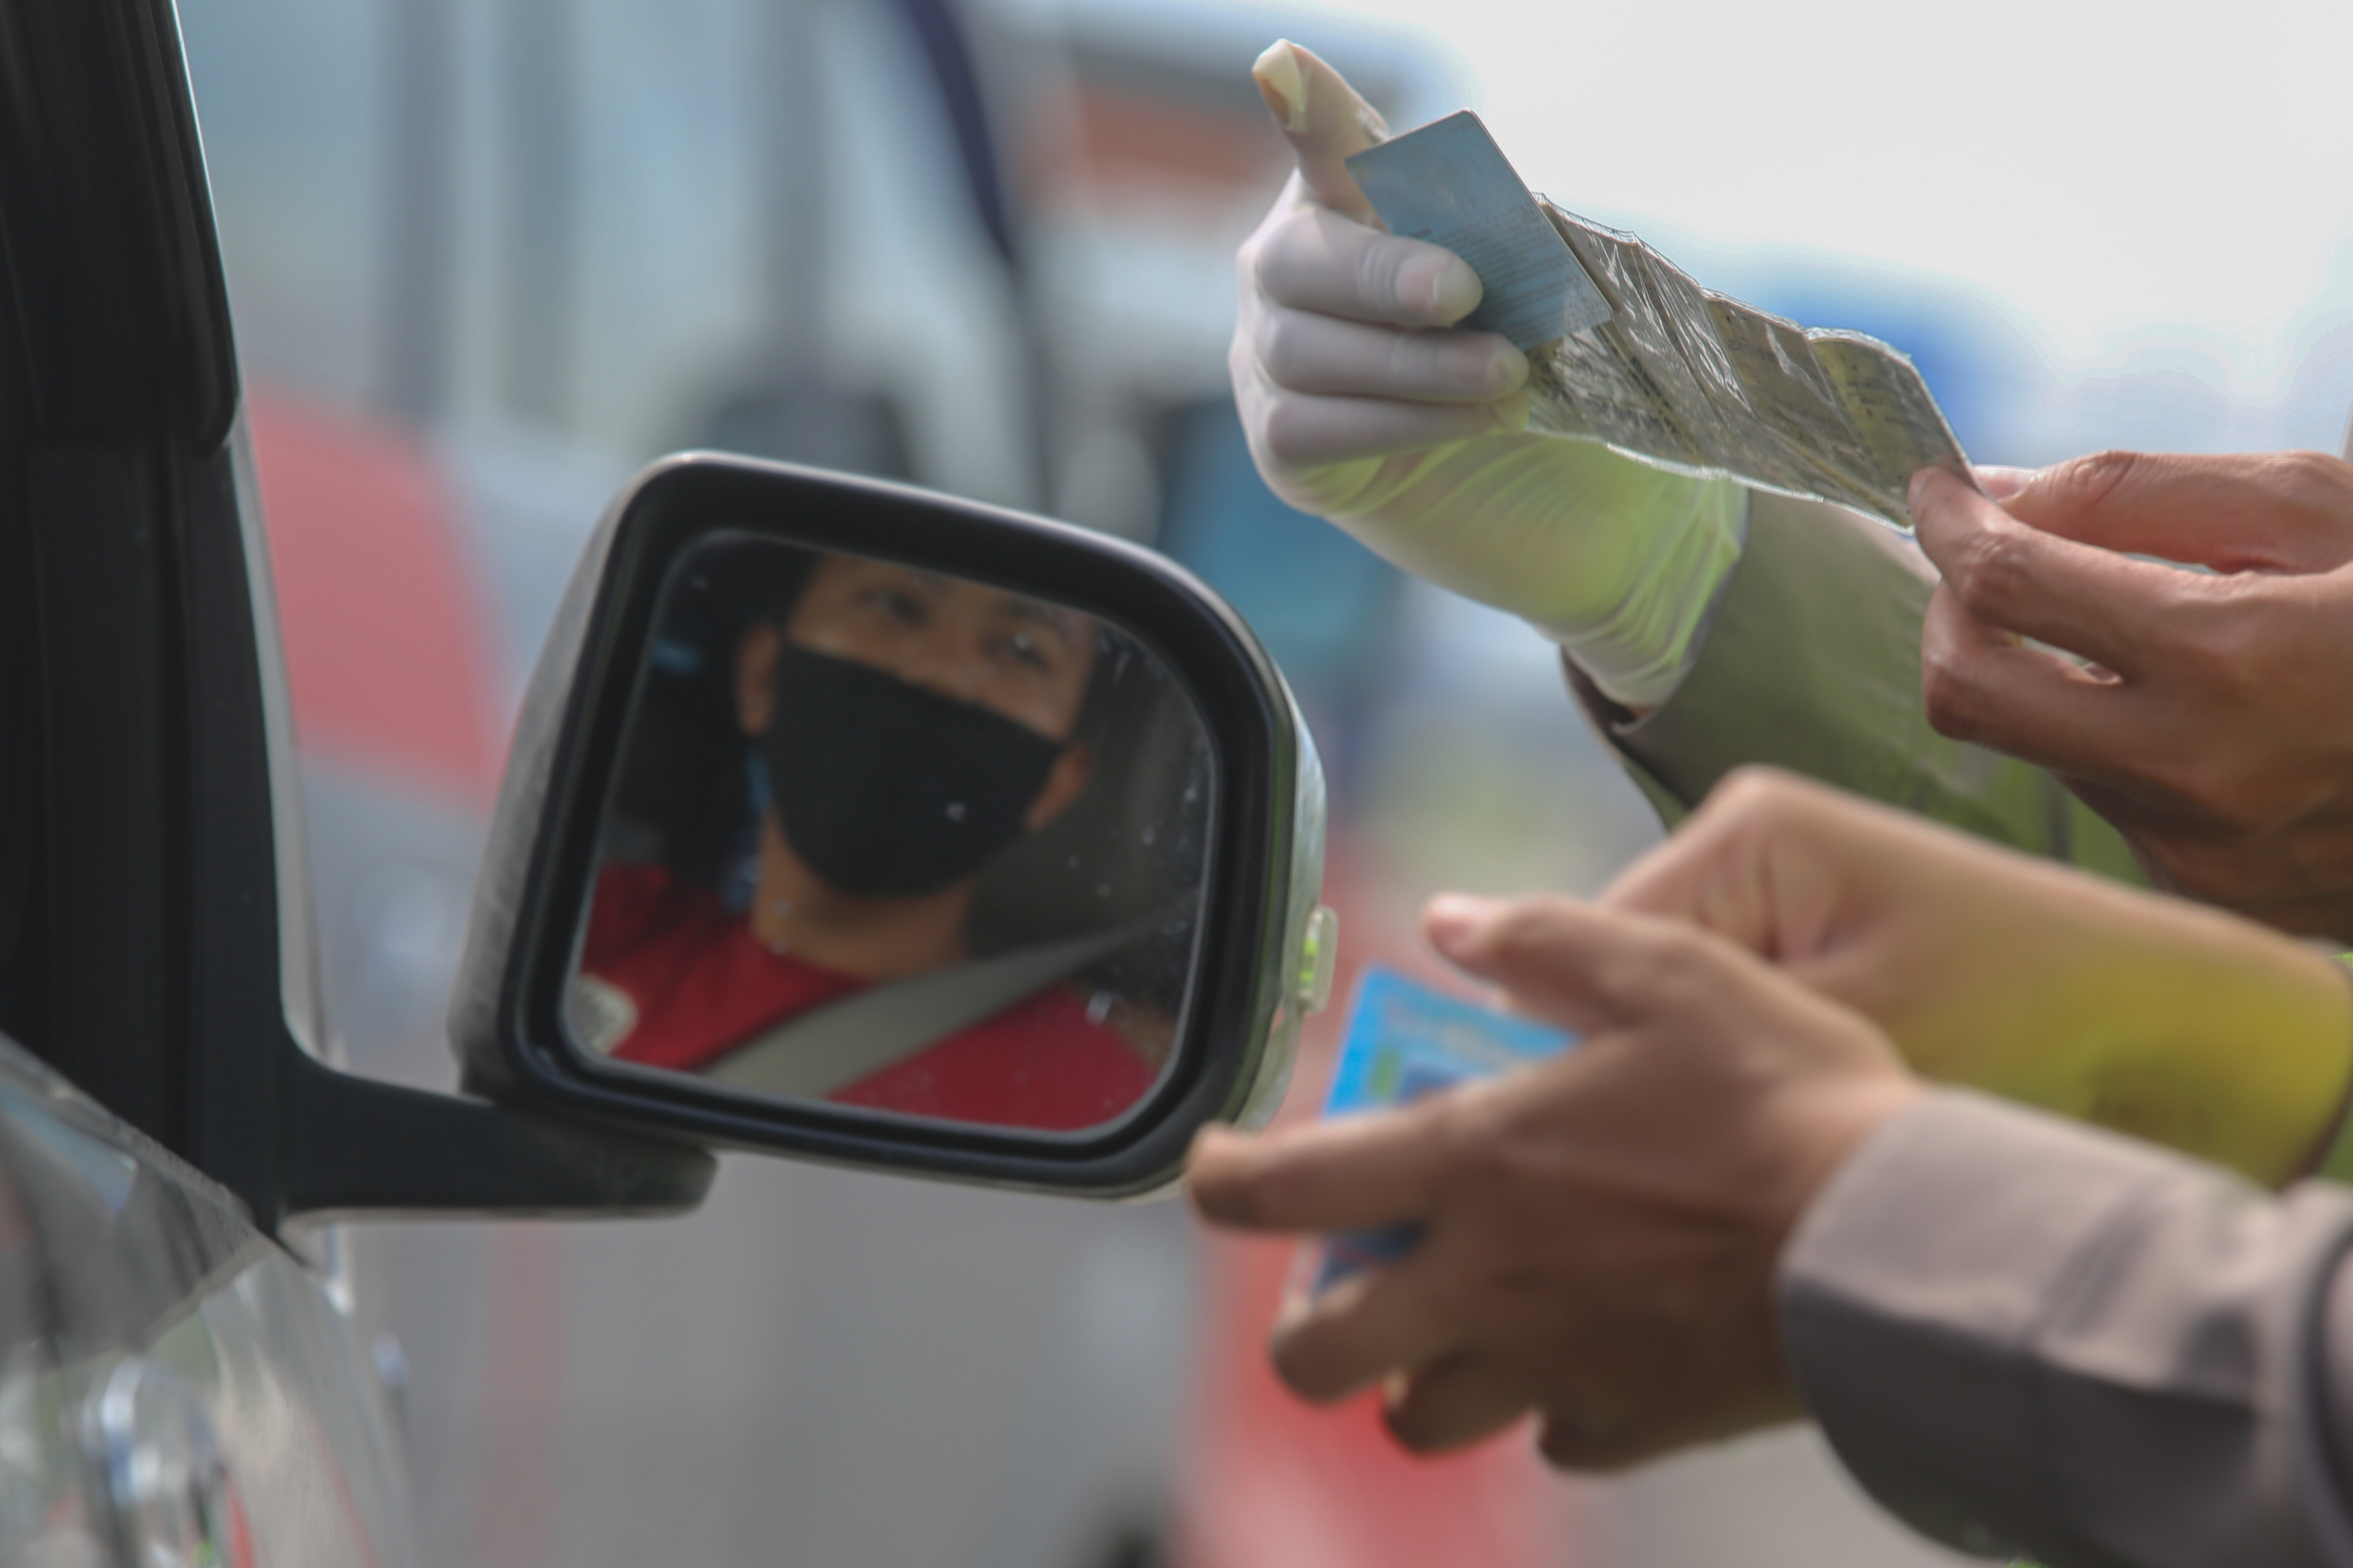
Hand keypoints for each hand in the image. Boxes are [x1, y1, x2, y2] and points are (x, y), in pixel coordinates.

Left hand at [1188, 897, 1919, 1466]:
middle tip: (1353, 1276)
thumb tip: (1454, 921)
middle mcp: (1486, 1282)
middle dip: (1307, 1326)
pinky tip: (1586, 1350)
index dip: (1216, 1182)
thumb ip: (1544, 941)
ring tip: (1461, 1322)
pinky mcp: (1627, 1424)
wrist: (1897, 1241)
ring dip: (1416, 1376)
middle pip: (1316, 1356)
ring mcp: (1549, 1367)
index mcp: (1474, 1165)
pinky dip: (1547, 1403)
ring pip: (1417, 1421)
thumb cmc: (1785, 1098)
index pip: (1282, 1191)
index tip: (1215, 1169)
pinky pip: (1548, 1436)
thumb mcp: (1668, 970)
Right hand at [1231, 42, 1743, 706]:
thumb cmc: (1539, 364)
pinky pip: (1316, 426)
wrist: (1554, 495)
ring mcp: (1270, 361)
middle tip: (1462, 292)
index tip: (1281, 64)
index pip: (1324, 145)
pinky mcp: (1283, 447)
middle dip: (1382, 274)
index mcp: (1349, 204)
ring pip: (1308, 352)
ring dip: (1415, 364)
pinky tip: (1472, 423)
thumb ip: (1503, 249)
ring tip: (1505, 377)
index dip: (1307, 108)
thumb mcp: (1534, 288)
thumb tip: (1505, 236)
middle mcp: (1288, 274)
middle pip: (1302, 260)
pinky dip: (1400, 422)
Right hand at [1604, 768, 2352, 1184]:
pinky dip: (1741, 1073)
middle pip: (1625, 976)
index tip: (1609, 1150)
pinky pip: (1724, 1009)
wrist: (2163, 1028)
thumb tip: (1519, 1068)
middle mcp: (1743, 833)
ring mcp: (1776, 879)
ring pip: (1669, 1003)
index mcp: (1744, 831)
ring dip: (1695, 1078)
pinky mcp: (1808, 929)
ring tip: (1760, 1134)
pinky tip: (1786, 1117)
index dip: (1586, 1063)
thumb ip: (1679, 1049)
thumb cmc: (2014, 1021)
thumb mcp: (1836, 1043)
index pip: (1591, 953)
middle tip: (1703, 1151)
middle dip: (1646, 1072)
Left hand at [1910, 451, 2352, 940]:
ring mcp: (2201, 852)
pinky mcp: (2212, 894)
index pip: (2008, 585)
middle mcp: (2201, 776)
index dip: (1952, 524)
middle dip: (1952, 612)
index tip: (1938, 489)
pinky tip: (2198, 705)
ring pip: (2039, 745)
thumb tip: (2001, 494)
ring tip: (2134, 623)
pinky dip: (2114, 735)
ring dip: (2046, 672)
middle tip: (1983, 558)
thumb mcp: (2321, 508)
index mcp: (2236, 662)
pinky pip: (2109, 797)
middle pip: (1969, 692)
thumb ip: (2139, 495)